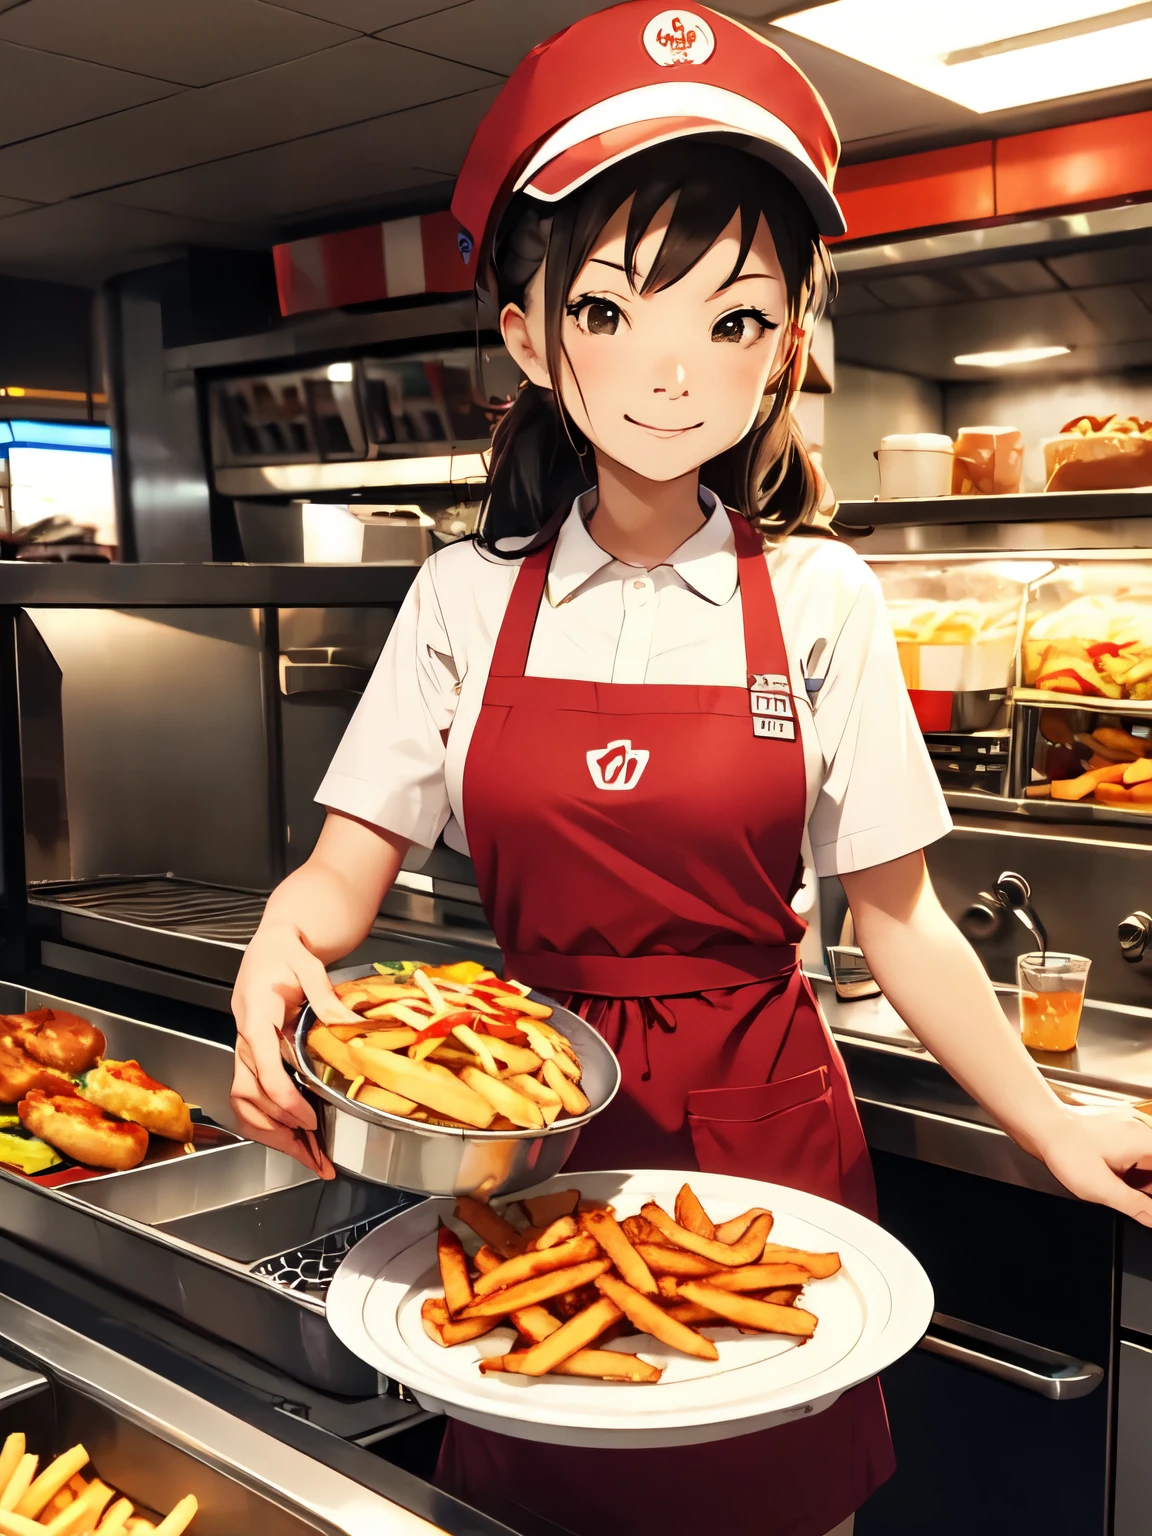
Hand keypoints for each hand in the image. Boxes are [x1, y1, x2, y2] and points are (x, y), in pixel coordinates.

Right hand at [230, 921, 359, 1178]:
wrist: (270, 943)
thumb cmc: (285, 951)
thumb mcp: (309, 965)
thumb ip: (326, 997)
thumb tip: (352, 1026)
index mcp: (257, 1015)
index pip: (263, 1066)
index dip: (284, 1098)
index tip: (309, 1119)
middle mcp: (246, 1037)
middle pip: (250, 1094)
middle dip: (279, 1129)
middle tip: (314, 1153)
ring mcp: (246, 1049)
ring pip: (244, 1101)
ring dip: (272, 1132)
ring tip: (307, 1155)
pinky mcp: (252, 1056)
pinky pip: (251, 1095)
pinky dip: (268, 1121)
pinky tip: (293, 1136)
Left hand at [1038, 1106, 1151, 1224]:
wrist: (1040, 1126)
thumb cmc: (1065, 1150)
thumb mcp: (1101, 1187)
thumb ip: (1135, 1206)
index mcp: (1146, 1143)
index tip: (1149, 1204)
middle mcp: (1142, 1134)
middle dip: (1149, 1191)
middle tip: (1142, 1209)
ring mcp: (1129, 1135)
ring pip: (1149, 1166)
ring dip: (1144, 1186)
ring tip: (1115, 1192)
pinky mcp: (1117, 1138)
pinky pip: (1137, 1160)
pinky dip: (1135, 1177)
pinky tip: (1121, 1188)